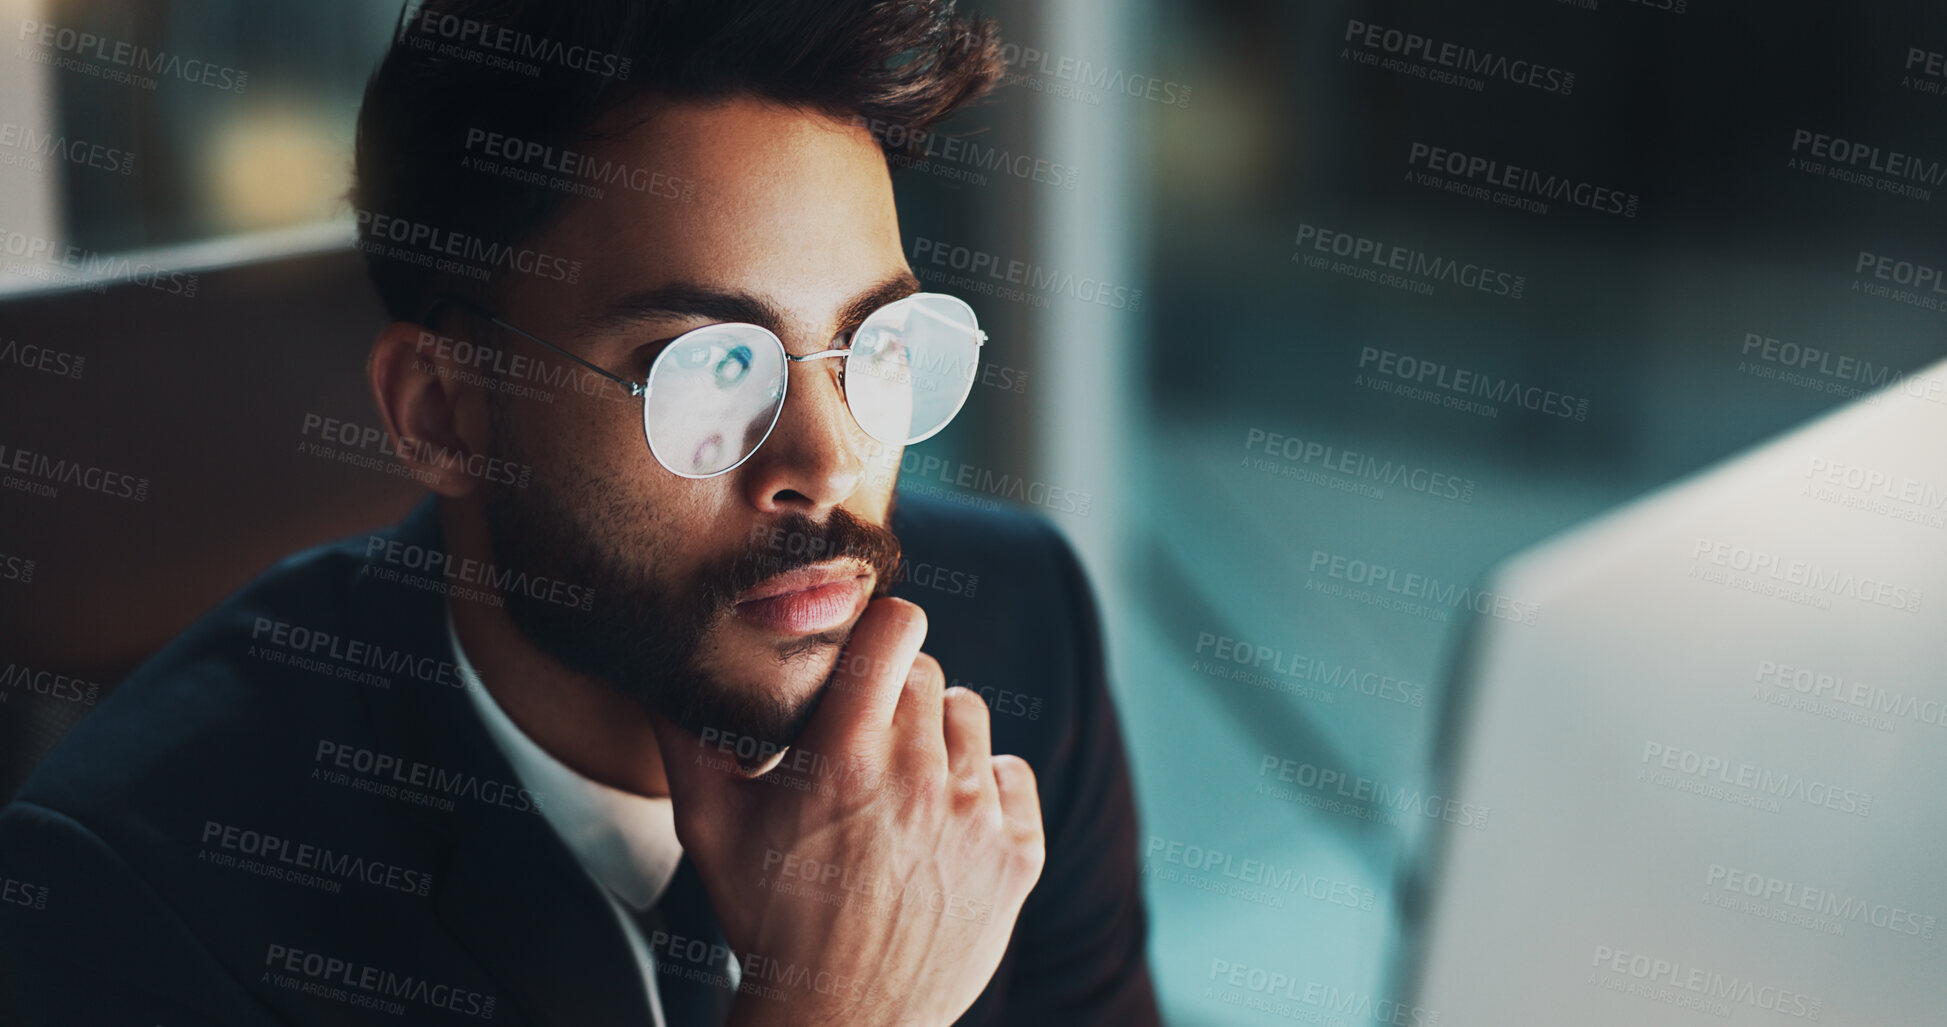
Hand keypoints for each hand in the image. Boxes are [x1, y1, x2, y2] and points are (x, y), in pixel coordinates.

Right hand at [648, 597, 1044, 1026]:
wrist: (842, 1020)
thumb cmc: (769, 922)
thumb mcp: (708, 829)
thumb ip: (686, 738)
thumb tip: (667, 669)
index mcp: (846, 758)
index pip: (896, 629)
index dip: (878, 630)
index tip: (864, 651)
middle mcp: (922, 779)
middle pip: (928, 673)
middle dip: (894, 695)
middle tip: (863, 743)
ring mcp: (977, 819)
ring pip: (972, 717)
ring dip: (941, 737)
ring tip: (903, 783)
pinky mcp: (1018, 856)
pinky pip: (1015, 775)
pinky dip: (987, 788)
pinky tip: (945, 822)